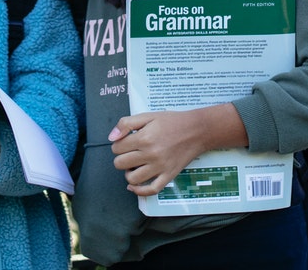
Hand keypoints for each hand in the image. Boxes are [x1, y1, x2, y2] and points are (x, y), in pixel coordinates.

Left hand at [108, 104, 247, 196]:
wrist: (197, 130)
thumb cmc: (172, 121)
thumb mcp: (148, 116)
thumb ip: (126, 124)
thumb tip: (111, 138)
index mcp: (144, 138)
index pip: (117, 148)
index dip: (118, 144)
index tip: (126, 141)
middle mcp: (151, 154)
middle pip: (120, 164)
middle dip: (121, 158)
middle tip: (130, 152)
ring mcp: (160, 167)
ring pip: (132, 179)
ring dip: (128, 173)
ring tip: (134, 165)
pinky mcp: (169, 176)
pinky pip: (151, 190)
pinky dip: (140, 191)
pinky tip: (134, 185)